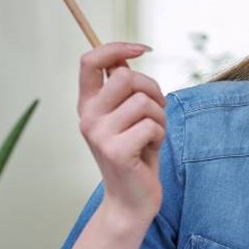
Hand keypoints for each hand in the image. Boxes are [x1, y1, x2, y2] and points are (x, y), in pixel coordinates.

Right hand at [78, 43, 166, 222]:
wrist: (131, 200)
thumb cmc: (136, 154)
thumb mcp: (128, 116)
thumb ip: (124, 89)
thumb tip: (125, 55)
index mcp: (88, 104)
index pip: (90, 60)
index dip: (117, 47)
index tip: (142, 49)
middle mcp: (88, 117)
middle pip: (125, 76)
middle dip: (152, 88)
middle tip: (156, 109)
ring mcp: (99, 134)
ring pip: (143, 102)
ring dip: (159, 118)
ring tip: (152, 135)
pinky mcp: (116, 151)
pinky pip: (151, 126)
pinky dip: (160, 137)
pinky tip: (150, 150)